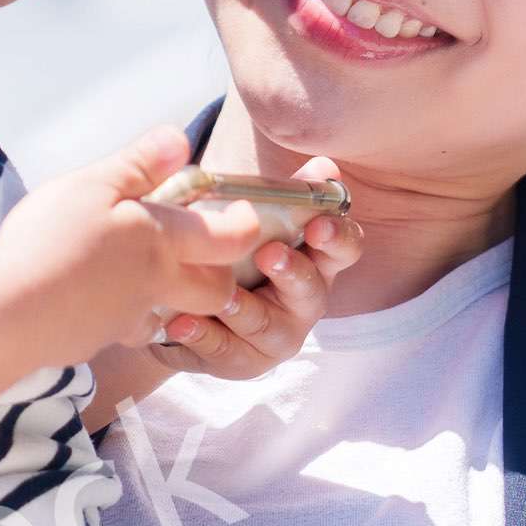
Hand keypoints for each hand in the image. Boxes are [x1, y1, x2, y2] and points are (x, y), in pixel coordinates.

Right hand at [0, 126, 315, 369]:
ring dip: (162, 296)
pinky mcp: (94, 341)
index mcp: (163, 242)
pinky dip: (110, 311)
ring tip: (128, 272)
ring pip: (165, 312)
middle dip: (219, 274)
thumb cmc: (52, 241)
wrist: (9, 313)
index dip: (245, 224)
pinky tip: (80, 293)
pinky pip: (117, 327)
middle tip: (199, 251)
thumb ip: (139, 164)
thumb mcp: (94, 185)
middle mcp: (156, 285)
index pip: (232, 238)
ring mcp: (127, 319)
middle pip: (216, 291)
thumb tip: (180, 140)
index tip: (239, 212)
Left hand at [81, 156, 360, 422]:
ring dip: (246, 310)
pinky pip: (223, 352)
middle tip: (269, 254)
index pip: (345, 248)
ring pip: (268, 328)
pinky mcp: (238, 361)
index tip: (318, 223)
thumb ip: (290, 193)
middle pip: (312, 293)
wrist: (187, 304)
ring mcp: (273, 337)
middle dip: (293, 274)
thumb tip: (324, 165)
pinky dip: (202, 336)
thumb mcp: (258, 222)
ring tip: (222, 294)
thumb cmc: (234, 254)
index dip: (337, 236)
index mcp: (316, 261)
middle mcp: (303, 303)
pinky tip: (180, 322)